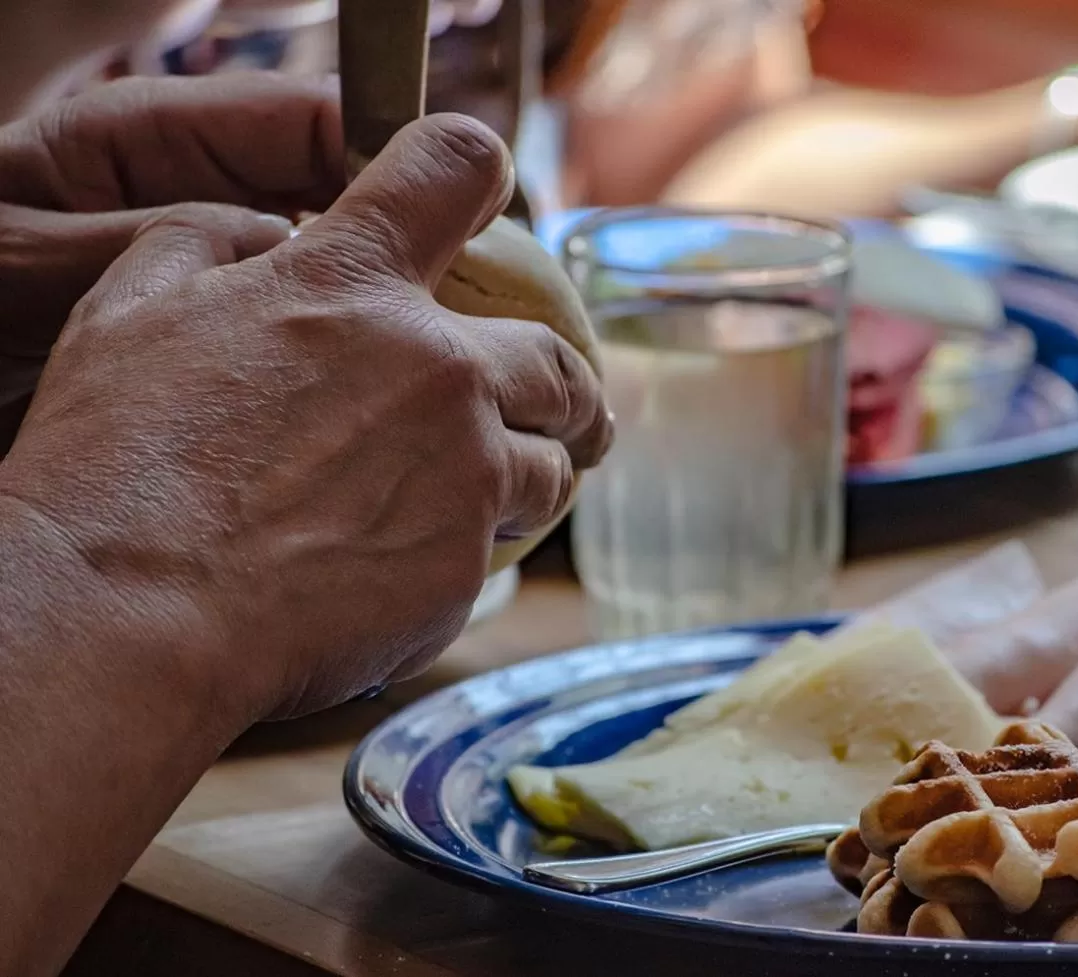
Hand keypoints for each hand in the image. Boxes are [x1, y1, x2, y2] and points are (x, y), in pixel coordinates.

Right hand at [0, 114, 611, 720]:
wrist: (130, 616)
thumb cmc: (116, 467)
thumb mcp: (130, 313)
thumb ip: (207, 248)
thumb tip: (259, 237)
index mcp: (352, 283)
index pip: (453, 168)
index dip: (473, 168)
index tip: (484, 193)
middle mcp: (436, 367)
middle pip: (557, 354)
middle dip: (564, 382)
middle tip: (559, 404)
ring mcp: (465, 468)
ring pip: (549, 461)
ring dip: (529, 469)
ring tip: (495, 492)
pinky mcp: (466, 563)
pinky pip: (499, 545)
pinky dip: (472, 545)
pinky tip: (417, 562)